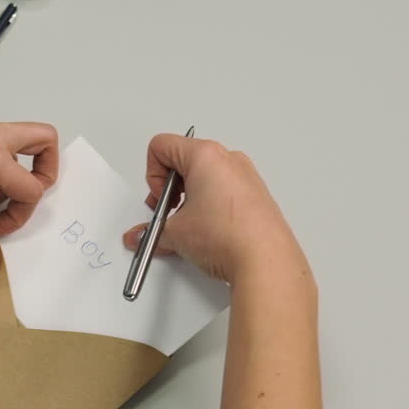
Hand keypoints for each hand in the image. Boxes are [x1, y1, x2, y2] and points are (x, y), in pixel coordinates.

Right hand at [121, 133, 306, 283]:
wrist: (266, 261)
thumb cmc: (228, 236)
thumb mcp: (175, 233)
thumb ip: (152, 231)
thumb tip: (143, 236)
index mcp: (205, 155)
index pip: (162, 146)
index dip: (152, 175)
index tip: (160, 201)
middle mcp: (228, 159)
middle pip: (183, 161)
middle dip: (169, 189)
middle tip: (169, 215)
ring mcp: (246, 176)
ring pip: (204, 176)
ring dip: (189, 198)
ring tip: (190, 227)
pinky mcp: (257, 195)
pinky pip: (223, 190)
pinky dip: (210, 206)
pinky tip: (209, 232)